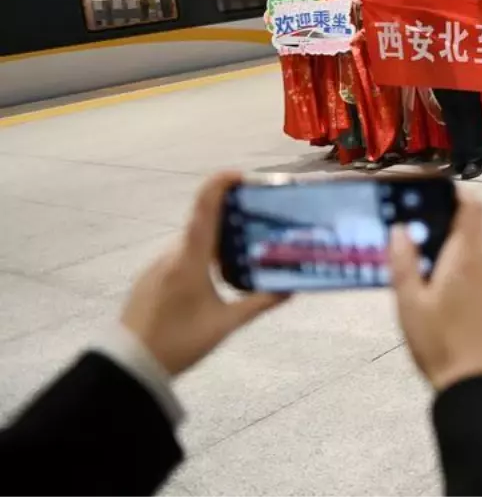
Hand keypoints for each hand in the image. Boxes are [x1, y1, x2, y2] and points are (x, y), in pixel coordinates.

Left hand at [120, 172, 287, 376]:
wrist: (129, 366)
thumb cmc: (179, 341)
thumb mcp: (225, 324)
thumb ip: (259, 303)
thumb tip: (291, 288)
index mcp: (190, 258)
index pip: (204, 209)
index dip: (220, 184)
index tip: (241, 176)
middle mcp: (171, 254)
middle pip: (203, 226)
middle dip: (229, 221)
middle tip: (258, 227)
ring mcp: (156, 267)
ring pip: (192, 245)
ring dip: (215, 244)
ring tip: (241, 257)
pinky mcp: (148, 280)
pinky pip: (179, 259)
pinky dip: (199, 259)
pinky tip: (213, 281)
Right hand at [391, 190, 481, 391]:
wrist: (479, 387)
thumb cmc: (440, 343)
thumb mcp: (409, 303)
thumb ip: (403, 261)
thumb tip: (401, 228)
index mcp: (469, 255)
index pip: (471, 204)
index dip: (453, 192)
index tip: (429, 192)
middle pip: (472, 229)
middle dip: (444, 227)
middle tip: (413, 236)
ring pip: (477, 254)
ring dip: (454, 253)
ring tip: (423, 270)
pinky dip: (465, 273)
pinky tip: (443, 296)